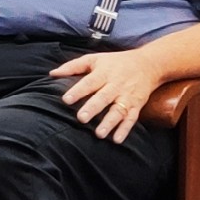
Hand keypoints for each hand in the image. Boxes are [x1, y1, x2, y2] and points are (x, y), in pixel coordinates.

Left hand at [48, 47, 171, 144]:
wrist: (148, 64)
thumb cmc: (115, 62)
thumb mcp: (95, 59)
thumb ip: (73, 66)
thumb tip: (52, 74)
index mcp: (104, 73)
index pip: (89, 82)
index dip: (78, 91)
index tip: (66, 100)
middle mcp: (116, 85)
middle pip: (103, 97)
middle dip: (93, 108)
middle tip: (81, 118)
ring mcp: (127, 96)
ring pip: (118, 110)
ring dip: (109, 123)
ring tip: (99, 134)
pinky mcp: (136, 105)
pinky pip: (132, 118)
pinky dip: (125, 129)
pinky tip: (117, 140)